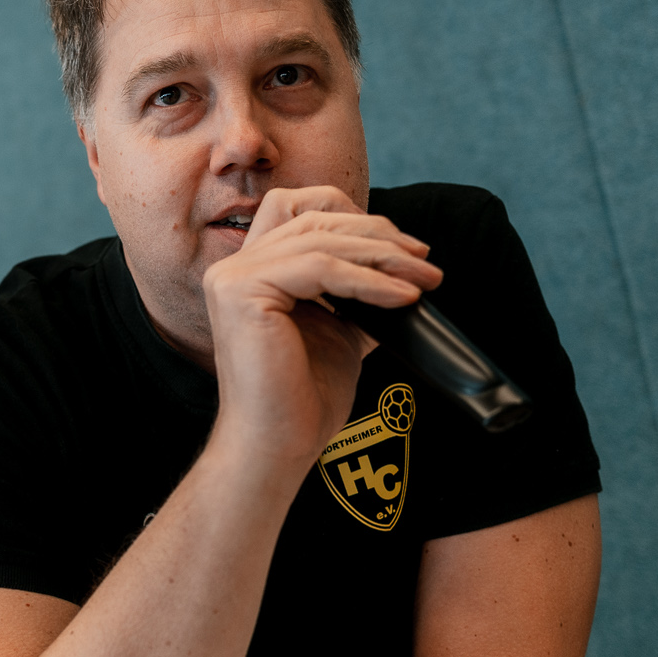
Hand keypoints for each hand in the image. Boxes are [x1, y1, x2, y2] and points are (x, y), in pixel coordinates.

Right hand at [202, 185, 439, 467]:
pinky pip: (319, 268)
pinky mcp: (243, 292)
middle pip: (314, 219)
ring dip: (383, 256)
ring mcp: (233, 277)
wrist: (276, 445)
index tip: (401, 248)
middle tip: (424, 263)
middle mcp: (233, 268)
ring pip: (320, 240)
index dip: (351, 216)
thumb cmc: (301, 400)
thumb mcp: (338, 331)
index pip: (297, 211)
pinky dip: (368, 280)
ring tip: (423, 280)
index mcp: (249, 273)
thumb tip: (402, 276)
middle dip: (379, 236)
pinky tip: (402, 297)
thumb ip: (355, 297)